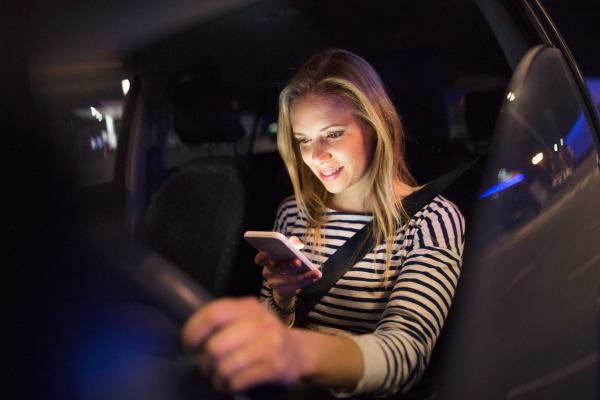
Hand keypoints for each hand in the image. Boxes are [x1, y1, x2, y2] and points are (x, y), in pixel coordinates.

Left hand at [181, 297, 309, 391]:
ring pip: (226, 367)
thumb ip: (224, 320)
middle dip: (205, 362)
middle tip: (207, 366)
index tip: (188, 345)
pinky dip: (228, 386)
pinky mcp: (275, 366)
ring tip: (219, 378)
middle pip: (215, 346)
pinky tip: (230, 384)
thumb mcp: (247, 319)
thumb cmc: (263, 336)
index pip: (212, 314)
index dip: (193, 332)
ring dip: (216, 377)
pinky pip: (239, 381)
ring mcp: (271, 344)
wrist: (298, 352)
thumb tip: (190, 336)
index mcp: (248, 307)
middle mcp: (261, 322)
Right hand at [255, 236, 320, 299]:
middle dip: (288, 265)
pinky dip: (305, 281)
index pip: (259, 259)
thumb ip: (291, 245)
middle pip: (276, 269)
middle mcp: (267, 272)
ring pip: (288, 279)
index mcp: (266, 261)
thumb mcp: (288, 253)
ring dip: (303, 275)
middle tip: (298, 261)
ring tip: (314, 272)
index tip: (267, 252)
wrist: (286, 283)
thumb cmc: (286, 263)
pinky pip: (294, 286)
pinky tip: (313, 278)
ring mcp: (273, 283)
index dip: (262, 256)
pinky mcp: (281, 291)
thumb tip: (298, 243)